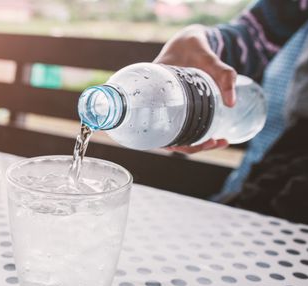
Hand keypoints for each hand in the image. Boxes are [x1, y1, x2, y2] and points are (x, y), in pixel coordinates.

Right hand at [154, 25, 235, 153]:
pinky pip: (185, 124)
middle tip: (215, 143)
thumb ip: (221, 72)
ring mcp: (169, 107)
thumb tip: (232, 103)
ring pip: (178, 133)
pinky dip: (199, 132)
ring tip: (221, 141)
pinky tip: (216, 133)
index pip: (154, 128)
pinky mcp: (180, 106)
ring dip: (197, 143)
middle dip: (192, 146)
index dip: (173, 143)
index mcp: (152, 95)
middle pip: (168, 137)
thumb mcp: (205, 54)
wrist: (189, 39)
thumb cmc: (191, 45)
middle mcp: (157, 105)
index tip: (196, 144)